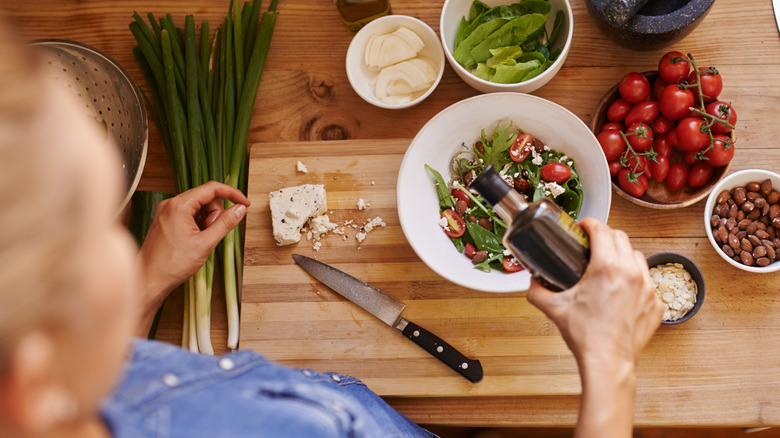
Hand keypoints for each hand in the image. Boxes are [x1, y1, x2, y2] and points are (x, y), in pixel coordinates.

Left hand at [137, 182, 249, 313]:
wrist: (149, 280)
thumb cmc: (171, 265)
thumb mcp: (205, 243)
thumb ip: (225, 223)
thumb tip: (240, 209)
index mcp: (179, 205)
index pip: (212, 188)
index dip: (232, 194)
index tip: (244, 204)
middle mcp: (170, 204)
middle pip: (205, 198)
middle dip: (215, 214)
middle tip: (212, 233)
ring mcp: (166, 212)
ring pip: (197, 207)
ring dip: (206, 221)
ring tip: (201, 240)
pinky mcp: (165, 221)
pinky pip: (188, 215)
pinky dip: (197, 225)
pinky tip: (194, 241)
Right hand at [526, 218, 663, 364]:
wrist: (608, 362)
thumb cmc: (585, 336)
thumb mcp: (553, 308)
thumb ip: (537, 290)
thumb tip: (532, 281)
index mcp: (606, 268)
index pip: (601, 230)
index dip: (589, 223)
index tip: (583, 226)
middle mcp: (631, 273)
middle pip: (621, 237)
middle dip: (605, 236)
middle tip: (592, 244)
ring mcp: (647, 288)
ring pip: (637, 256)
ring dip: (622, 254)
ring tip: (609, 264)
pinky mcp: (656, 302)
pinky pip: (647, 280)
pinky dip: (635, 278)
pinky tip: (621, 289)